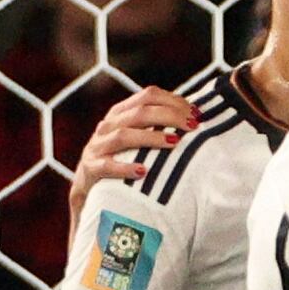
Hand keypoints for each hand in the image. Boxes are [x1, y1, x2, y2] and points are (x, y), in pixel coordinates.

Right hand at [67, 86, 196, 221]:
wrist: (90, 193)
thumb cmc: (124, 164)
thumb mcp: (139, 142)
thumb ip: (160, 129)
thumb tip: (198, 121)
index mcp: (121, 115)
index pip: (148, 96)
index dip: (174, 101)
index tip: (197, 114)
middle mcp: (108, 126)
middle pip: (139, 112)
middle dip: (169, 116)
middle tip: (193, 127)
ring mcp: (96, 147)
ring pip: (122, 135)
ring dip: (151, 138)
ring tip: (175, 143)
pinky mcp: (90, 169)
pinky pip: (106, 166)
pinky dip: (125, 167)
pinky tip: (143, 171)